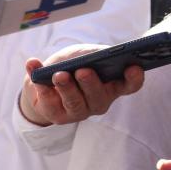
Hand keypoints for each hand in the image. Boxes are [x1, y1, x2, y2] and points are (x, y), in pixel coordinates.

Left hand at [20, 44, 143, 125]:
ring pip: (74, 102)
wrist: (48, 78)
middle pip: (99, 96)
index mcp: (113, 85)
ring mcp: (80, 111)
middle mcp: (100, 101)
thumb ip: (92, 54)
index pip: (130, 85)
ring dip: (66, 87)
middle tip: (83, 71)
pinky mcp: (58, 116)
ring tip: (58, 74)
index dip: (134, 78)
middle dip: (90, 83)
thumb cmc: (75, 63)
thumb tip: (91, 57)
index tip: (134, 67)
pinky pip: (49, 103)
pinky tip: (36, 73)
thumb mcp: (87, 53)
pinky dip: (41, 87)